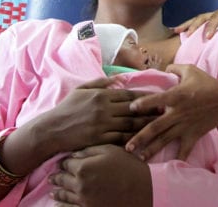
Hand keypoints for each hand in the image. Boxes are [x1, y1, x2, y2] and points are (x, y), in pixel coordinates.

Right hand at [30, 78, 155, 157]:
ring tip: (160, 124)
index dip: (146, 96)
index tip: (158, 97)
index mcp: (101, 95)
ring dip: (146, 124)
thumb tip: (118, 78)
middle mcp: (104, 109)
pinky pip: (120, 138)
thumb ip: (100, 83)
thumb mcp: (81, 90)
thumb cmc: (66, 109)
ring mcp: (102, 124)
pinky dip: (133, 138)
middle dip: (151, 110)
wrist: (52, 129)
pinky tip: (143, 139)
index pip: (129, 94)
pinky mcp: (99, 139)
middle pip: (133, 109)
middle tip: (166, 110)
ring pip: (130, 124)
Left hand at [51, 145, 150, 206]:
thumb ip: (90, 151)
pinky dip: (63, 206)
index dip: (63, 162)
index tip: (62, 162)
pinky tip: (59, 204)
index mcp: (83, 168)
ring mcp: (84, 200)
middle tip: (52, 177)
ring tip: (53, 191)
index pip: (66, 164)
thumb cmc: (129, 167)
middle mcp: (80, 185)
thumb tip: (74, 155)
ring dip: (57, 192)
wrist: (145, 189)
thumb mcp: (111, 151)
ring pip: (64, 196)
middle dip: (57, 177)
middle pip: (62, 180)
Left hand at [126, 64, 217, 160]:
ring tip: (138, 158)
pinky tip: (169, 168)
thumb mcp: (191, 70)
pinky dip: (178, 159)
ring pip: (165, 140)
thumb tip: (164, 68)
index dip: (143, 104)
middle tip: (127, 147)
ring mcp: (185, 126)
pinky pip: (184, 149)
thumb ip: (175, 68)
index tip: (130, 108)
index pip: (156, 100)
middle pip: (156, 127)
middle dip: (140, 137)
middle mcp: (177, 113)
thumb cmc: (208, 84)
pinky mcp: (193, 135)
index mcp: (176, 96)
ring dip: (151, 149)